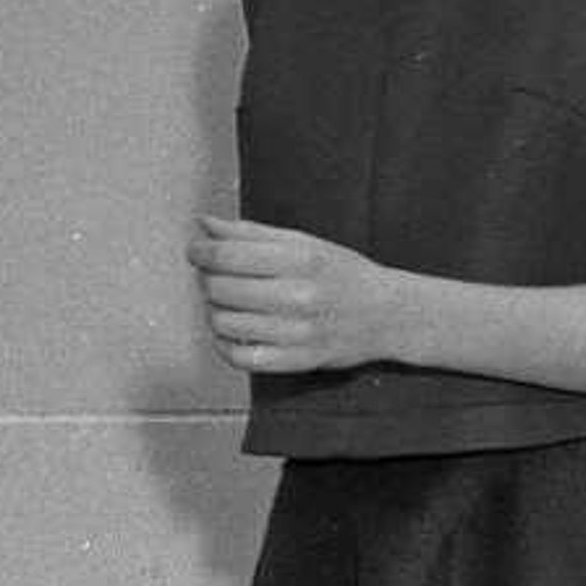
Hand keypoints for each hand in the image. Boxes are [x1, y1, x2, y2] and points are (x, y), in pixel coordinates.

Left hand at [188, 216, 395, 373]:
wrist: (389, 314)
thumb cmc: (346, 276)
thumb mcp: (305, 243)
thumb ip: (251, 233)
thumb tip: (205, 225)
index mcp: (301, 260)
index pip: (225, 256)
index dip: (200, 252)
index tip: (197, 252)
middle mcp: (300, 296)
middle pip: (219, 288)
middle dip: (208, 280)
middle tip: (216, 277)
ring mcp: (299, 332)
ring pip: (224, 322)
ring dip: (215, 311)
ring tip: (229, 304)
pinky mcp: (299, 361)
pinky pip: (241, 358)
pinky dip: (225, 345)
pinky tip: (231, 332)